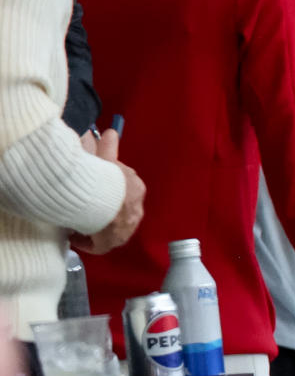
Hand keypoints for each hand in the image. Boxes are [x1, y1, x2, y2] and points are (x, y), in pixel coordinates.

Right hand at [70, 129, 145, 254]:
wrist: (104, 203)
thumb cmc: (106, 180)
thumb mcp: (106, 161)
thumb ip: (108, 147)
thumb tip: (111, 131)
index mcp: (136, 188)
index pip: (125, 189)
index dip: (109, 191)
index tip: (95, 192)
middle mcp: (135, 209)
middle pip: (119, 210)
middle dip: (105, 210)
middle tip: (86, 209)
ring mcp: (126, 227)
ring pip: (111, 228)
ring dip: (97, 226)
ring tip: (79, 223)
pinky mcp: (112, 241)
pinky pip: (101, 245)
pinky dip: (89, 241)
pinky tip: (76, 238)